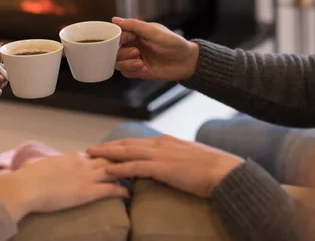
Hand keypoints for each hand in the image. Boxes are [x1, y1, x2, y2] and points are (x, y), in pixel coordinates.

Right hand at [0, 152, 128, 221]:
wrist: (24, 187)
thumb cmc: (27, 178)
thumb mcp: (41, 165)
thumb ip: (49, 165)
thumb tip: (42, 166)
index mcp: (72, 157)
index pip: (96, 154)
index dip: (108, 156)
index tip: (118, 157)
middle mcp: (82, 163)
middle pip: (110, 158)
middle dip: (124, 159)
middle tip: (136, 161)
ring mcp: (86, 177)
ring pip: (114, 170)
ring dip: (127, 172)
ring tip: (138, 175)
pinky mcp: (87, 192)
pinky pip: (110, 189)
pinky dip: (122, 190)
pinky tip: (130, 194)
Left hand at [87, 136, 243, 197]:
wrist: (224, 172)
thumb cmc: (210, 169)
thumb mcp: (187, 159)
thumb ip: (172, 160)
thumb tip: (162, 167)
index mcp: (165, 142)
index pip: (136, 142)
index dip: (119, 145)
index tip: (105, 147)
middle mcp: (159, 144)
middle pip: (126, 143)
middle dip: (107, 146)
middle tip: (89, 149)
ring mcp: (160, 154)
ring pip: (126, 151)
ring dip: (107, 153)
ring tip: (91, 156)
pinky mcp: (162, 167)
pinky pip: (135, 166)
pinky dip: (119, 167)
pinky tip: (107, 170)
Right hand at [112, 17, 199, 80]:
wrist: (186, 61)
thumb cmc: (173, 43)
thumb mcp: (154, 31)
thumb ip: (134, 25)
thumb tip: (114, 20)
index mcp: (135, 33)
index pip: (117, 34)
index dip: (117, 37)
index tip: (127, 39)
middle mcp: (132, 45)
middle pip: (114, 50)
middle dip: (122, 52)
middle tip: (136, 52)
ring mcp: (134, 59)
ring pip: (117, 62)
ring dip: (126, 62)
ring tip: (140, 62)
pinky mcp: (138, 71)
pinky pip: (126, 72)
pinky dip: (131, 70)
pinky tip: (143, 68)